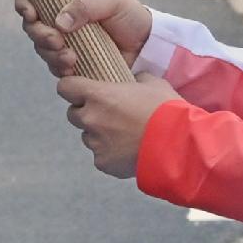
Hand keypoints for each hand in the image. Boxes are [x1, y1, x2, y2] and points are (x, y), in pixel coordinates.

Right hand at [14, 0, 150, 75]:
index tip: (31, 13)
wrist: (147, 45)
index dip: (24, 3)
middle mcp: (61, 18)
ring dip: (50, 54)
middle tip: (57, 41)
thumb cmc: (131, 16)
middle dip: (39, 35)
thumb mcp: (113, 1)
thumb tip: (59, 21)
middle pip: (32, 26)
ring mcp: (65, 41)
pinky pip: (55, 66)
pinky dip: (59, 68)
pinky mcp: (72, 62)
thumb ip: (86, 5)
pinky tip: (73, 68)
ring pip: (41, 48)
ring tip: (71, 58)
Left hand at [57, 71, 174, 179]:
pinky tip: (130, 150)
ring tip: (125, 135)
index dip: (72, 88)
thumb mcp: (153, 83)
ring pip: (88, 136)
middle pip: (73, 114)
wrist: (177, 144)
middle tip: (109, 114)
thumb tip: (134, 80)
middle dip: (87, 113)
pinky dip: (110, 154)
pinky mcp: (103, 163)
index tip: (81, 90)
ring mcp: (95, 143)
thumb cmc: (165, 110)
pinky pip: (100, 156)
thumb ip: (136, 79)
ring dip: (99, 134)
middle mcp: (90, 119)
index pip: (65, 87)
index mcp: (98, 95)